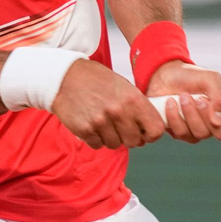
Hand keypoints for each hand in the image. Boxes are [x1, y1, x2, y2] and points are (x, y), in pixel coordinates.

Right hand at [51, 60, 165, 149]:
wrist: (65, 76)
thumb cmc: (96, 80)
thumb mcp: (123, 86)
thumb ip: (137, 106)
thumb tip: (146, 130)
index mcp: (133, 99)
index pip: (155, 129)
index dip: (151, 134)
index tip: (145, 133)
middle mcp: (118, 111)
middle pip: (134, 141)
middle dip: (129, 137)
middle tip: (120, 128)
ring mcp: (101, 122)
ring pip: (115, 144)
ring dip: (111, 137)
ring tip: (103, 123)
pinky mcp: (85, 130)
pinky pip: (97, 145)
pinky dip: (96, 139)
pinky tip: (92, 125)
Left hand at [146, 61, 220, 142]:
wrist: (164, 76)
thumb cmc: (191, 76)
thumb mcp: (209, 78)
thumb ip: (220, 96)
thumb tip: (219, 118)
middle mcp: (218, 122)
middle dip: (208, 115)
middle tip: (199, 99)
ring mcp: (201, 129)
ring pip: (200, 134)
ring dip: (189, 113)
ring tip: (182, 96)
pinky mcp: (183, 132)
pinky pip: (182, 134)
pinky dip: (174, 116)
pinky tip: (170, 103)